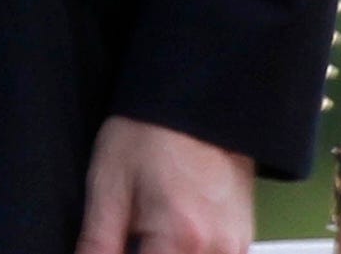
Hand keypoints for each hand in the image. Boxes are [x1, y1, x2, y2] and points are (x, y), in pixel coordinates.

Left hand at [73, 116, 251, 253]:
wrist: (195, 102)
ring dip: (166, 253)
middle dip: (146, 253)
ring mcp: (235, 247)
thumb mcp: (108, 184)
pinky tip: (169, 233)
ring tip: (147, 233)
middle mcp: (217, 250)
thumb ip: (98, 241)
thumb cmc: (148, 135)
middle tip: (130, 236)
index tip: (115, 246)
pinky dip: (187, 253)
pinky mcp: (242, 240)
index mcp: (179, 239)